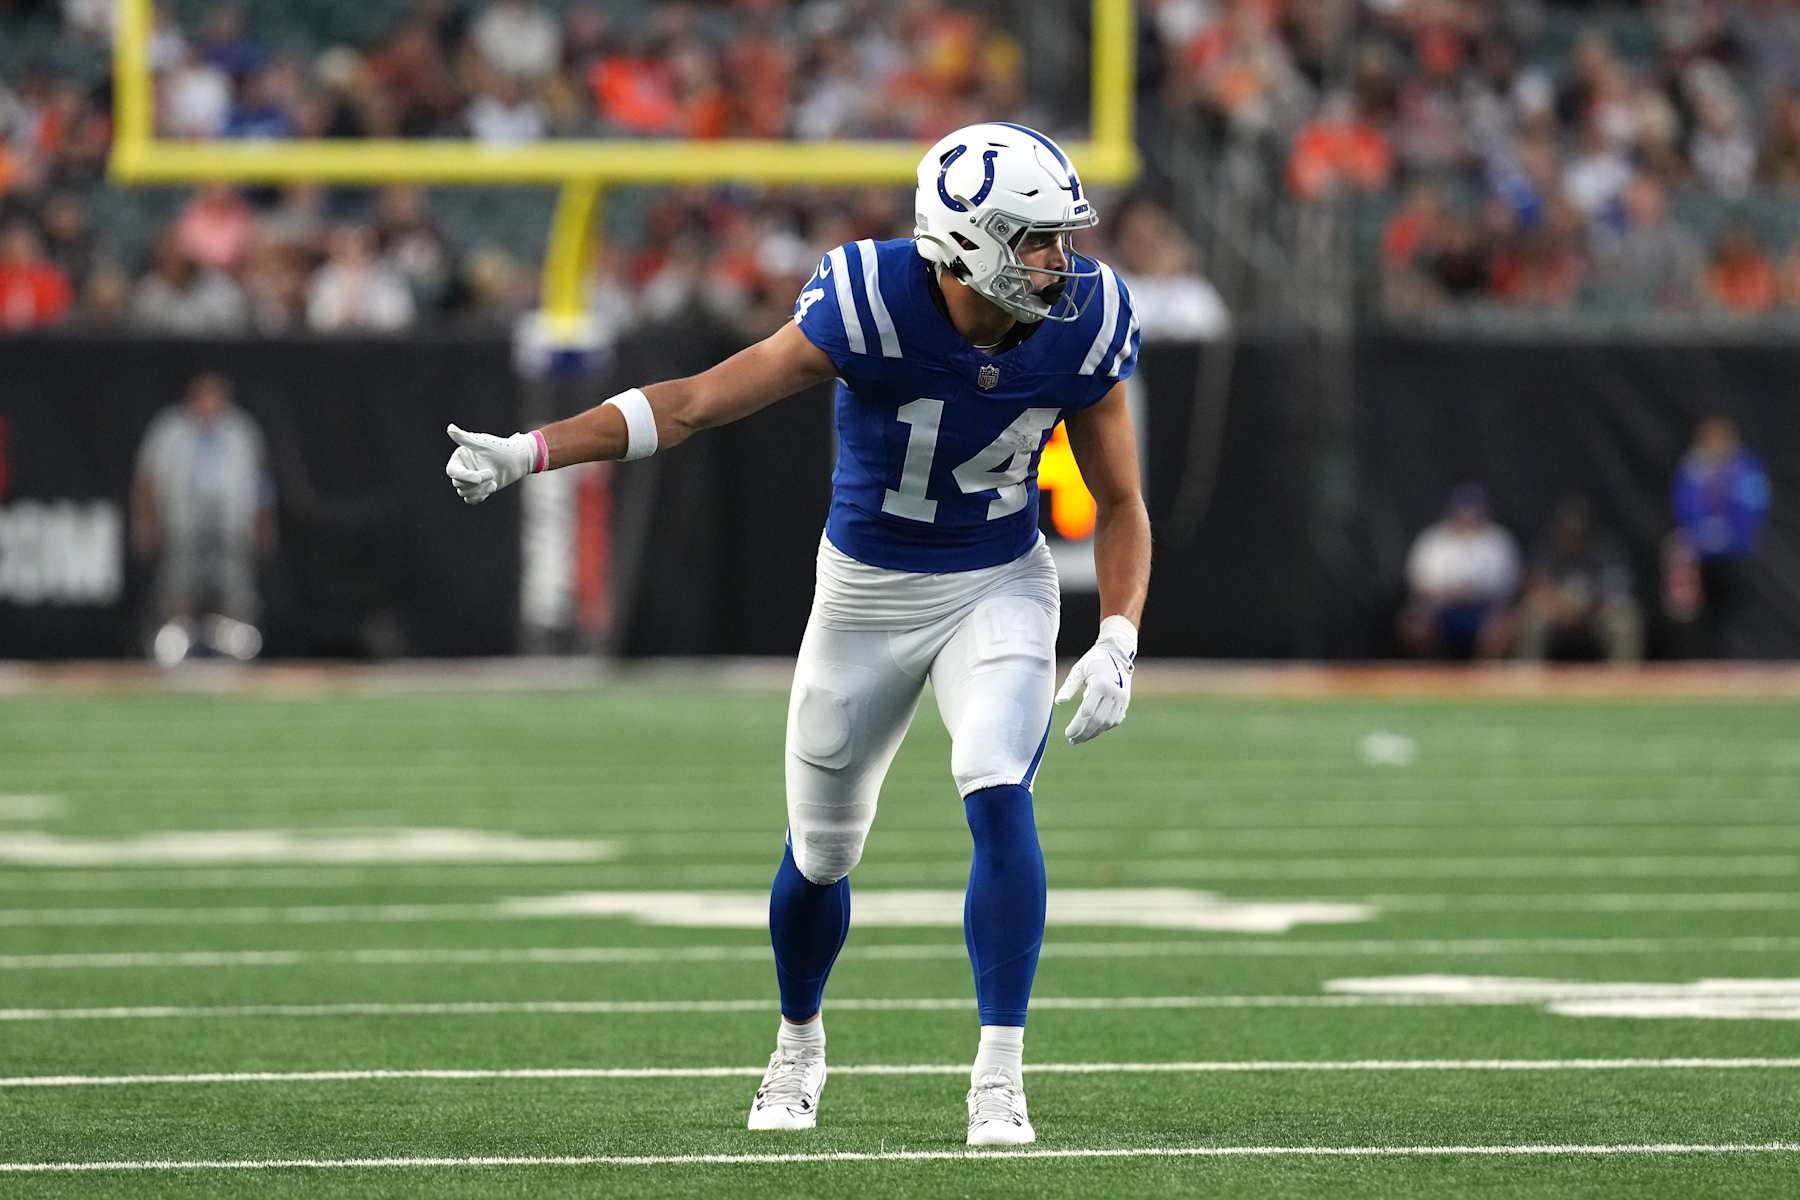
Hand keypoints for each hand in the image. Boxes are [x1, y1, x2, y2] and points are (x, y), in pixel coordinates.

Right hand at [445, 424, 537, 504]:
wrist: (518, 460)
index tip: (478, 478)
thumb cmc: (501, 448)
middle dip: (476, 482)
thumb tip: (450, 428)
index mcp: (460, 457)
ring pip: (464, 492)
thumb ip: (464, 438)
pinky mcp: (478, 489)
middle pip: (458, 484)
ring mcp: (470, 480)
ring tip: (493, 480)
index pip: (452, 471)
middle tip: (491, 474)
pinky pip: (471, 499)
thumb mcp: (482, 444)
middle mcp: (462, 468)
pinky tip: (493, 486)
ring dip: (479, 489)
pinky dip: (480, 496)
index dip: (463, 476)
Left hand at [1054, 615, 1136, 744]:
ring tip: (1080, 738)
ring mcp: (1122, 699)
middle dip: (1084, 733)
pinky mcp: (1125, 702)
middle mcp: (1114, 693)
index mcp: (1100, 684)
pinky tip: (1093, 731)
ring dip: (1094, 733)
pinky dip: (1103, 728)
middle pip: (1097, 721)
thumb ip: (1069, 686)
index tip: (1067, 734)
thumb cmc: (1093, 660)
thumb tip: (1059, 702)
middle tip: (1072, 741)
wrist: (1117, 653)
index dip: (1077, 726)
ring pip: (1107, 723)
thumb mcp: (1079, 669)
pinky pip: (1115, 720)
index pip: (1087, 712)